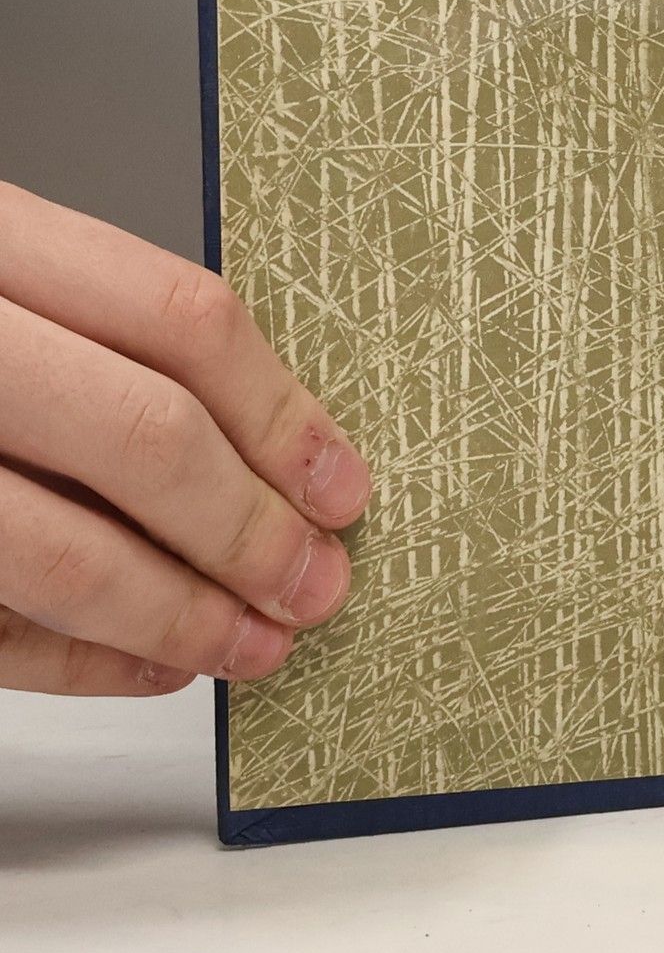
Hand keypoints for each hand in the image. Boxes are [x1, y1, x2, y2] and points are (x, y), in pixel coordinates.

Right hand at [0, 181, 369, 695]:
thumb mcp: (6, 286)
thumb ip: (103, 342)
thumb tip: (278, 457)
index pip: (179, 320)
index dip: (282, 414)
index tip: (342, 487)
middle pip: (141, 434)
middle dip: (248, 530)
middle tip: (317, 586)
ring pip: (54, 547)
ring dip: (176, 614)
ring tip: (254, 645)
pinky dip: (71, 657)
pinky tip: (145, 666)